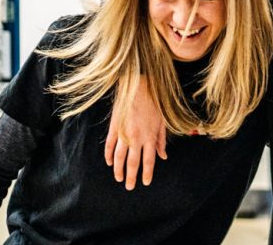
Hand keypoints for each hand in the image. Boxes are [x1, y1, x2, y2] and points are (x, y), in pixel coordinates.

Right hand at [105, 75, 167, 189]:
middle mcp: (137, 138)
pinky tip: (110, 163)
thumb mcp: (162, 121)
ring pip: (120, 157)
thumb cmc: (154, 102)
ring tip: (119, 179)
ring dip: (119, 170)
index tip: (146, 183)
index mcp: (150, 137)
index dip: (147, 173)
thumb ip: (161, 140)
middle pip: (133, 163)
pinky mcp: (115, 127)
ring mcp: (124, 133)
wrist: (138, 85)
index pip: (149, 161)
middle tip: (129, 187)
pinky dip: (109, 155)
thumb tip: (163, 156)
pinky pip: (110, 145)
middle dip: (131, 177)